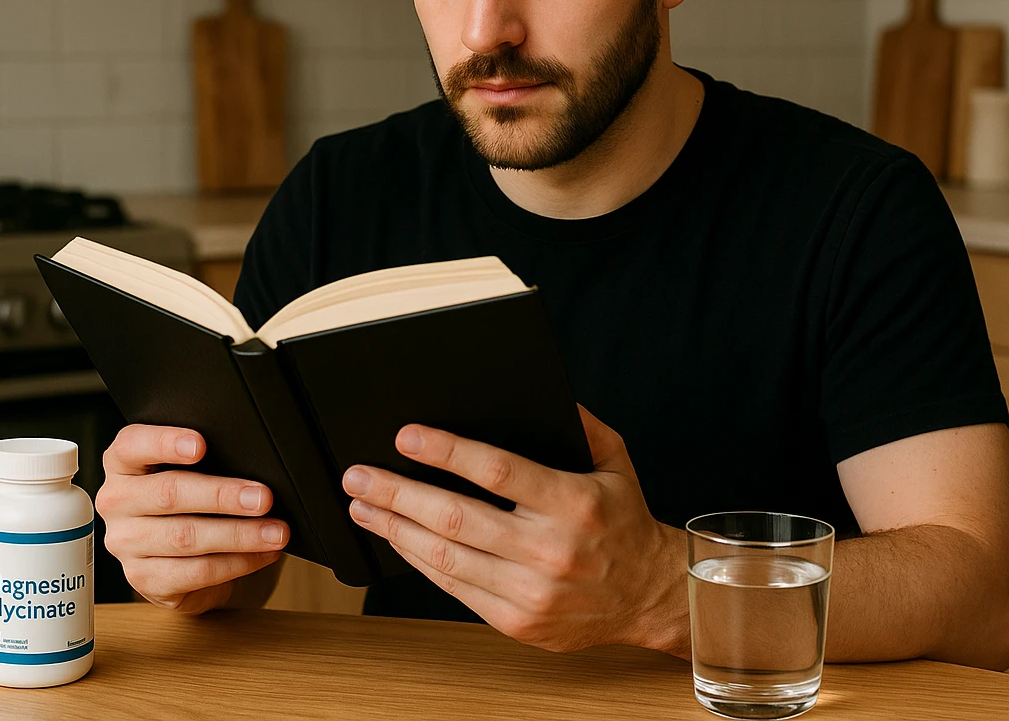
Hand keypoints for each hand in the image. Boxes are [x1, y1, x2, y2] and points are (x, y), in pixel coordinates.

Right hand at [96, 424, 288, 613]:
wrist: (177, 557)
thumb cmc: (190, 501)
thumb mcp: (193, 471)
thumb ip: (208, 460)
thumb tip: (256, 462)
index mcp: (123, 464)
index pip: (132, 445)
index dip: (164, 442)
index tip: (201, 444)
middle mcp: (117, 502)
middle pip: (168, 494)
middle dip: (222, 496)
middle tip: (263, 498)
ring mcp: (126, 544)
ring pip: (185, 537)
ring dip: (239, 535)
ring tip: (275, 532)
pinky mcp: (143, 579)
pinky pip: (196, 572)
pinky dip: (237, 563)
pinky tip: (262, 554)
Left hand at [341, 406, 689, 655]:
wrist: (648, 595)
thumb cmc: (623, 521)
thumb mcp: (614, 459)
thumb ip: (576, 422)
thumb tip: (539, 388)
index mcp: (574, 503)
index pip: (497, 470)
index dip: (446, 452)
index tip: (406, 436)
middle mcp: (551, 550)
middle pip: (456, 518)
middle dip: (398, 492)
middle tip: (359, 474)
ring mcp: (531, 592)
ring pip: (445, 557)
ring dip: (395, 528)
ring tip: (363, 505)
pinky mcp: (517, 621)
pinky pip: (454, 588)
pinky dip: (419, 561)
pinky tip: (397, 538)